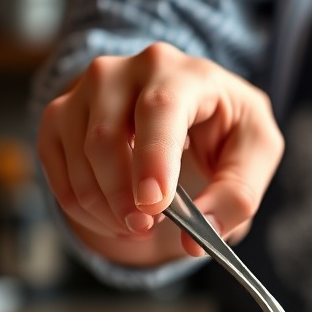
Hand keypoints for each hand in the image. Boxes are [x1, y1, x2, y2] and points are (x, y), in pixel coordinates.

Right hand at [37, 42, 283, 264]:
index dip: (153, 158)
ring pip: (79, 155)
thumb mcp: (256, 154)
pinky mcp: (61, 114)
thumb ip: (236, 196)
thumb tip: (195, 241)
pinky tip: (112, 217)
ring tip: (136, 226)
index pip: (160, 108)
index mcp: (185, 73)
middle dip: (122, 196)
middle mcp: (126, 70)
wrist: (193, 107)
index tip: (153, 205)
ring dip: (103, 207)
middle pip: (106, 136)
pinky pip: (56, 165)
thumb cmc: (227, 127)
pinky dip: (81, 206)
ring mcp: (86, 89)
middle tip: (144, 229)